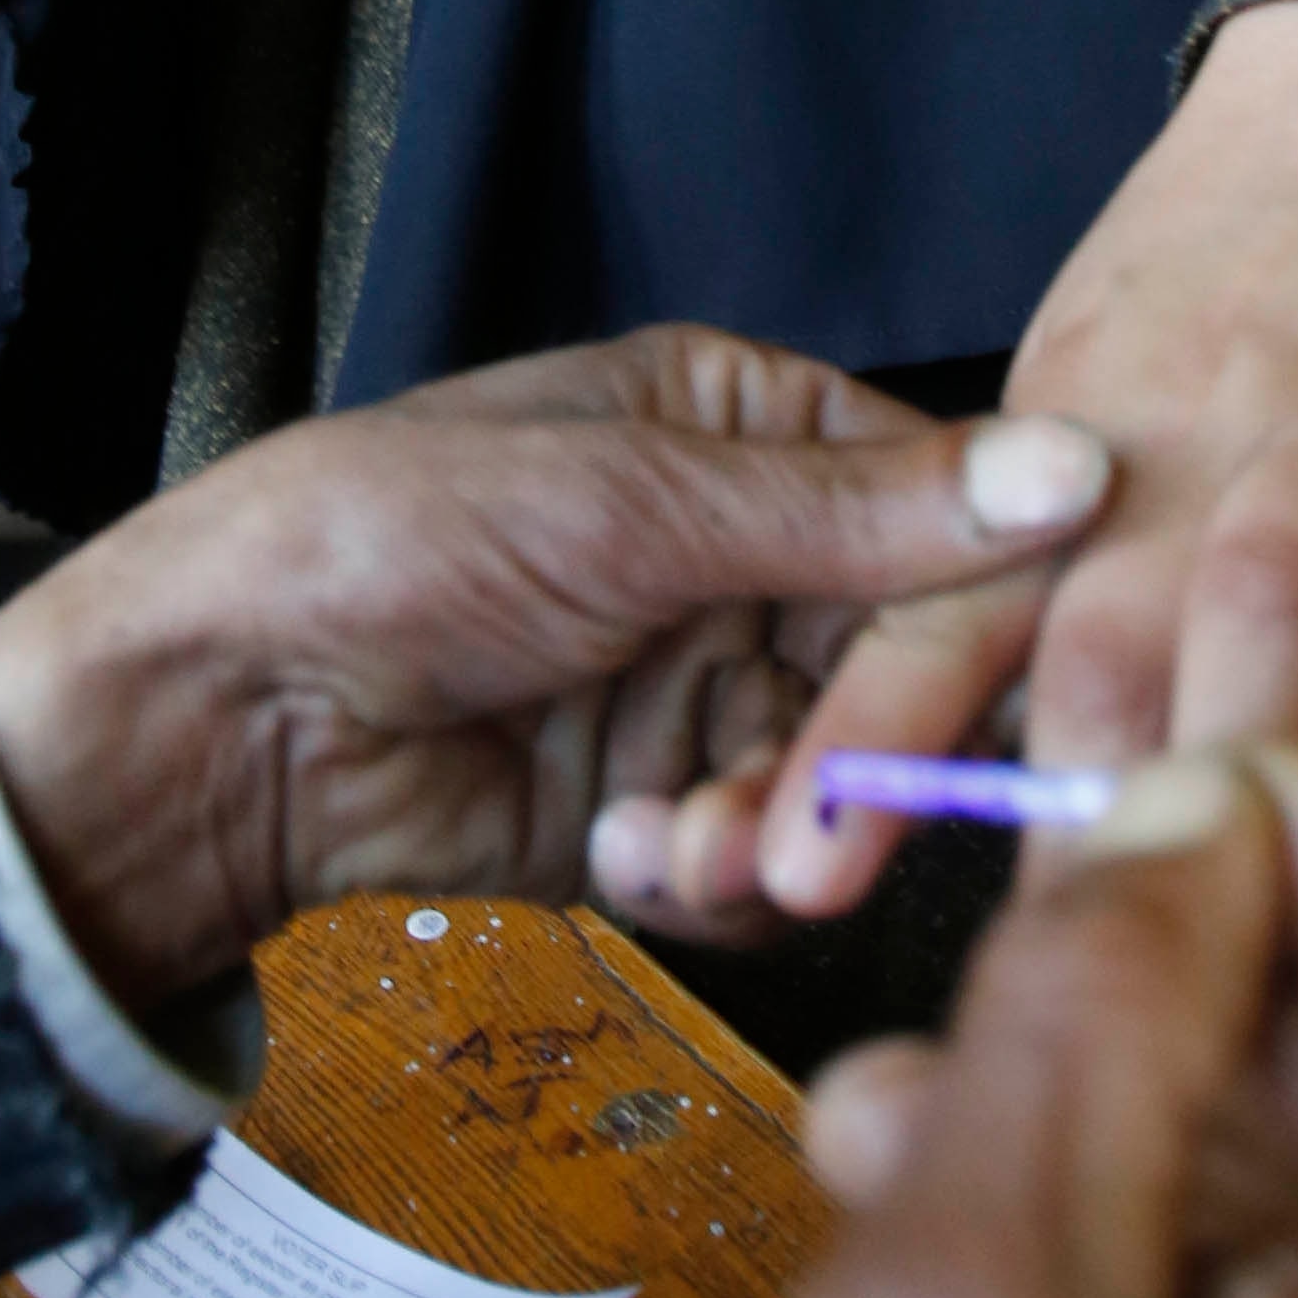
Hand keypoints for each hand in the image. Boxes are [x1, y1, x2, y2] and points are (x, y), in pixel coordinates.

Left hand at [0, 331, 1115, 1008]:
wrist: (217, 715)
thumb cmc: (390, 542)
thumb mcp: (632, 506)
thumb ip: (858, 516)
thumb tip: (1081, 471)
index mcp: (742, 422)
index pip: (935, 509)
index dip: (971, 610)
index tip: (996, 699)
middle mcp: (741, 549)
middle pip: (901, 663)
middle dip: (856, 758)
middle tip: (816, 834)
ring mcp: (698, 684)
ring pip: (839, 780)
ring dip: (774, 830)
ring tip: (677, 845)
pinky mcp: (653, 806)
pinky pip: (760, 861)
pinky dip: (710, 875)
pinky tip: (620, 857)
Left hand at [764, 1, 1297, 896]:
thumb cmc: (1217, 265)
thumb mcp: (1076, 390)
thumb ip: (1011, 561)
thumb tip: (921, 760)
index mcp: (1053, 445)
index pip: (928, 611)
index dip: (865, 750)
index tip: (785, 872)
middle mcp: (1173, 437)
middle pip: (1087, 630)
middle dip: (1046, 802)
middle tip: (1008, 966)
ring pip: (1267, 589)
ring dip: (1238, 745)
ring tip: (1217, 910)